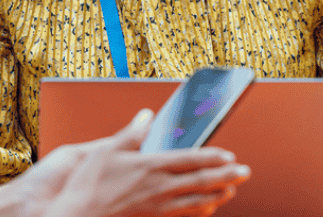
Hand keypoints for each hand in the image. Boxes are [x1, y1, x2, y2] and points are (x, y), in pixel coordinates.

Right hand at [30, 109, 249, 216]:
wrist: (76, 213)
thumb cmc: (89, 184)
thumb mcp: (107, 149)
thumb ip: (132, 133)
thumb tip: (146, 116)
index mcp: (150, 166)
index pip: (190, 160)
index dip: (213, 157)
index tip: (230, 155)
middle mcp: (158, 187)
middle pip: (201, 182)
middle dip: (226, 176)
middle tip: (245, 172)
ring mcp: (156, 205)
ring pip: (195, 201)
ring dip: (217, 195)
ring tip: (232, 191)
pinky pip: (182, 214)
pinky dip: (198, 211)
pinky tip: (206, 209)